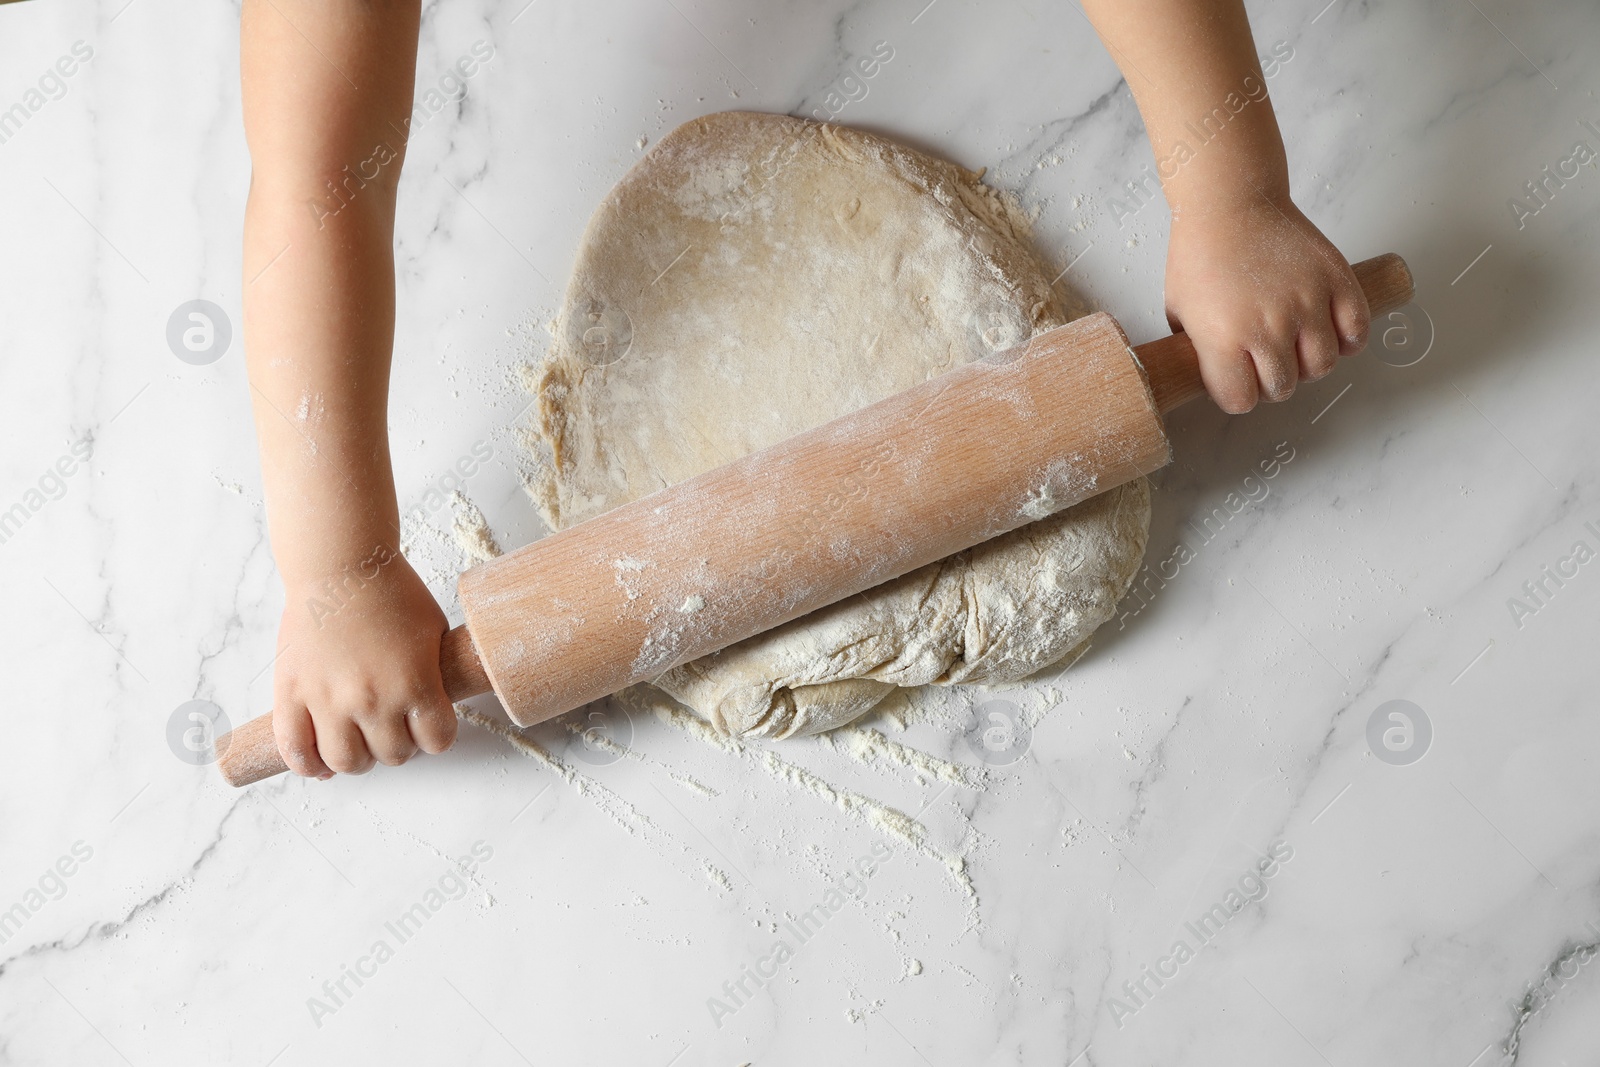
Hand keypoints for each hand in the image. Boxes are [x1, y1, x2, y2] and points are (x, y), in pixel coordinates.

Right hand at [271, 551, 456, 777]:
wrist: (340, 565)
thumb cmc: (391, 591)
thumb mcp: (434, 631)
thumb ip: (434, 675)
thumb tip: (431, 709)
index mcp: (415, 683)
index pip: (437, 741)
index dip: (435, 735)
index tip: (427, 725)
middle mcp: (373, 699)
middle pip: (394, 755)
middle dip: (398, 745)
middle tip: (391, 727)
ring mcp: (329, 700)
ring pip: (347, 763)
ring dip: (358, 759)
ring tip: (358, 742)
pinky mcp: (292, 694)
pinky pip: (295, 751)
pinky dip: (308, 765)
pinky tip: (320, 762)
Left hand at [1164, 195, 1369, 413]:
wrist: (1230, 203)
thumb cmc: (1200, 253)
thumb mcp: (1178, 310)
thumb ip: (1197, 350)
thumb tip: (1215, 376)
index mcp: (1223, 339)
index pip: (1240, 401)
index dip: (1237, 395)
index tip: (1235, 381)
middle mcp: (1268, 327)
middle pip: (1282, 388)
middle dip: (1271, 382)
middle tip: (1264, 362)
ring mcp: (1306, 303)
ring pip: (1321, 367)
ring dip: (1307, 364)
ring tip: (1294, 345)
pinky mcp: (1336, 281)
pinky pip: (1356, 332)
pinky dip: (1346, 340)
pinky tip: (1327, 332)